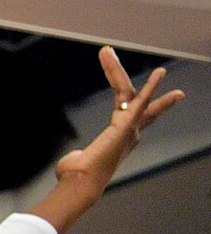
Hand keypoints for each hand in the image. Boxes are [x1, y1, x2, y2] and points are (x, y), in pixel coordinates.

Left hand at [30, 47, 184, 232]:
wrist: (79, 182)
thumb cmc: (76, 176)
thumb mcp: (78, 160)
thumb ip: (79, 157)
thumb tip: (72, 161)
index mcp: (120, 134)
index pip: (127, 104)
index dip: (130, 88)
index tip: (132, 73)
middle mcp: (130, 129)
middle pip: (127, 92)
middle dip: (116, 72)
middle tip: (105, 51)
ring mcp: (130, 127)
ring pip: (129, 91)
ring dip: (116, 71)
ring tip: (106, 50)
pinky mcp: (127, 126)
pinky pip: (141, 102)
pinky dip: (152, 87)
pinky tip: (160, 73)